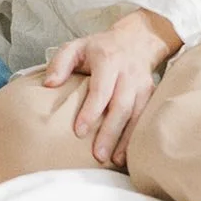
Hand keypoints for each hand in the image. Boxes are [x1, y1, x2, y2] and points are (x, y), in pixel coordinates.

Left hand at [44, 10, 178, 167]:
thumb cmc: (99, 48)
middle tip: (97, 155)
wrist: (135, 40)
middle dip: (109, 133)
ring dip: (125, 140)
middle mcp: (128, 74)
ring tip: (113, 160)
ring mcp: (143, 85)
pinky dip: (136, 138)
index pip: (101, 90)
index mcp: (108, 60)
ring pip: (136, 115)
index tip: (79, 131)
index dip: (91, 111)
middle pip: (121, 106)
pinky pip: (145, 119)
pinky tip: (127, 154)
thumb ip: (60, 63)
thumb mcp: (76, 46)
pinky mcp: (151, 95)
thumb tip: (49, 85)